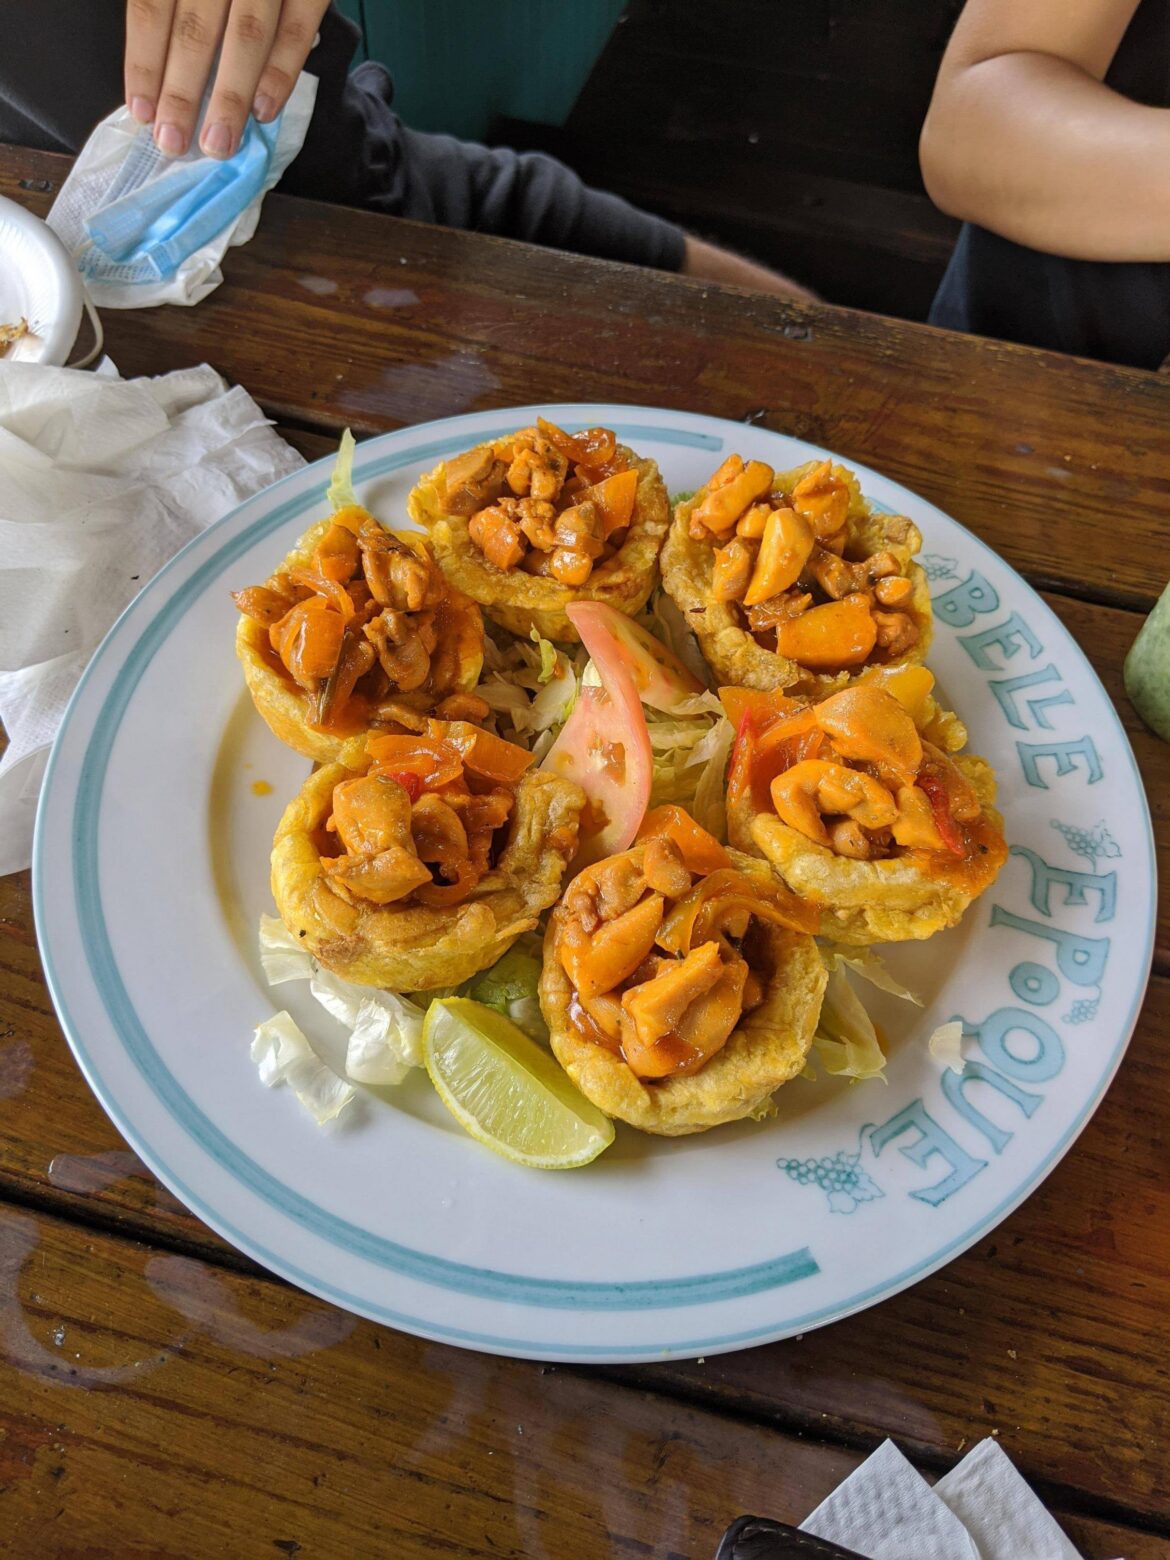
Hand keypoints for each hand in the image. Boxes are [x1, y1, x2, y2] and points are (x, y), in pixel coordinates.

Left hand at [124, 0, 330, 159]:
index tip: (142, 111)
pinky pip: (297, 30)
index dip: (144, 61)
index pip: (152, 5)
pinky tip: (264, 110)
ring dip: (231, 95)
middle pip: (196, 28)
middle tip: (175, 144)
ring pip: (246, 35)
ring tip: (218, 142)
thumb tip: (157, 58)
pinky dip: (281, 72)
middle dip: (184, 91)